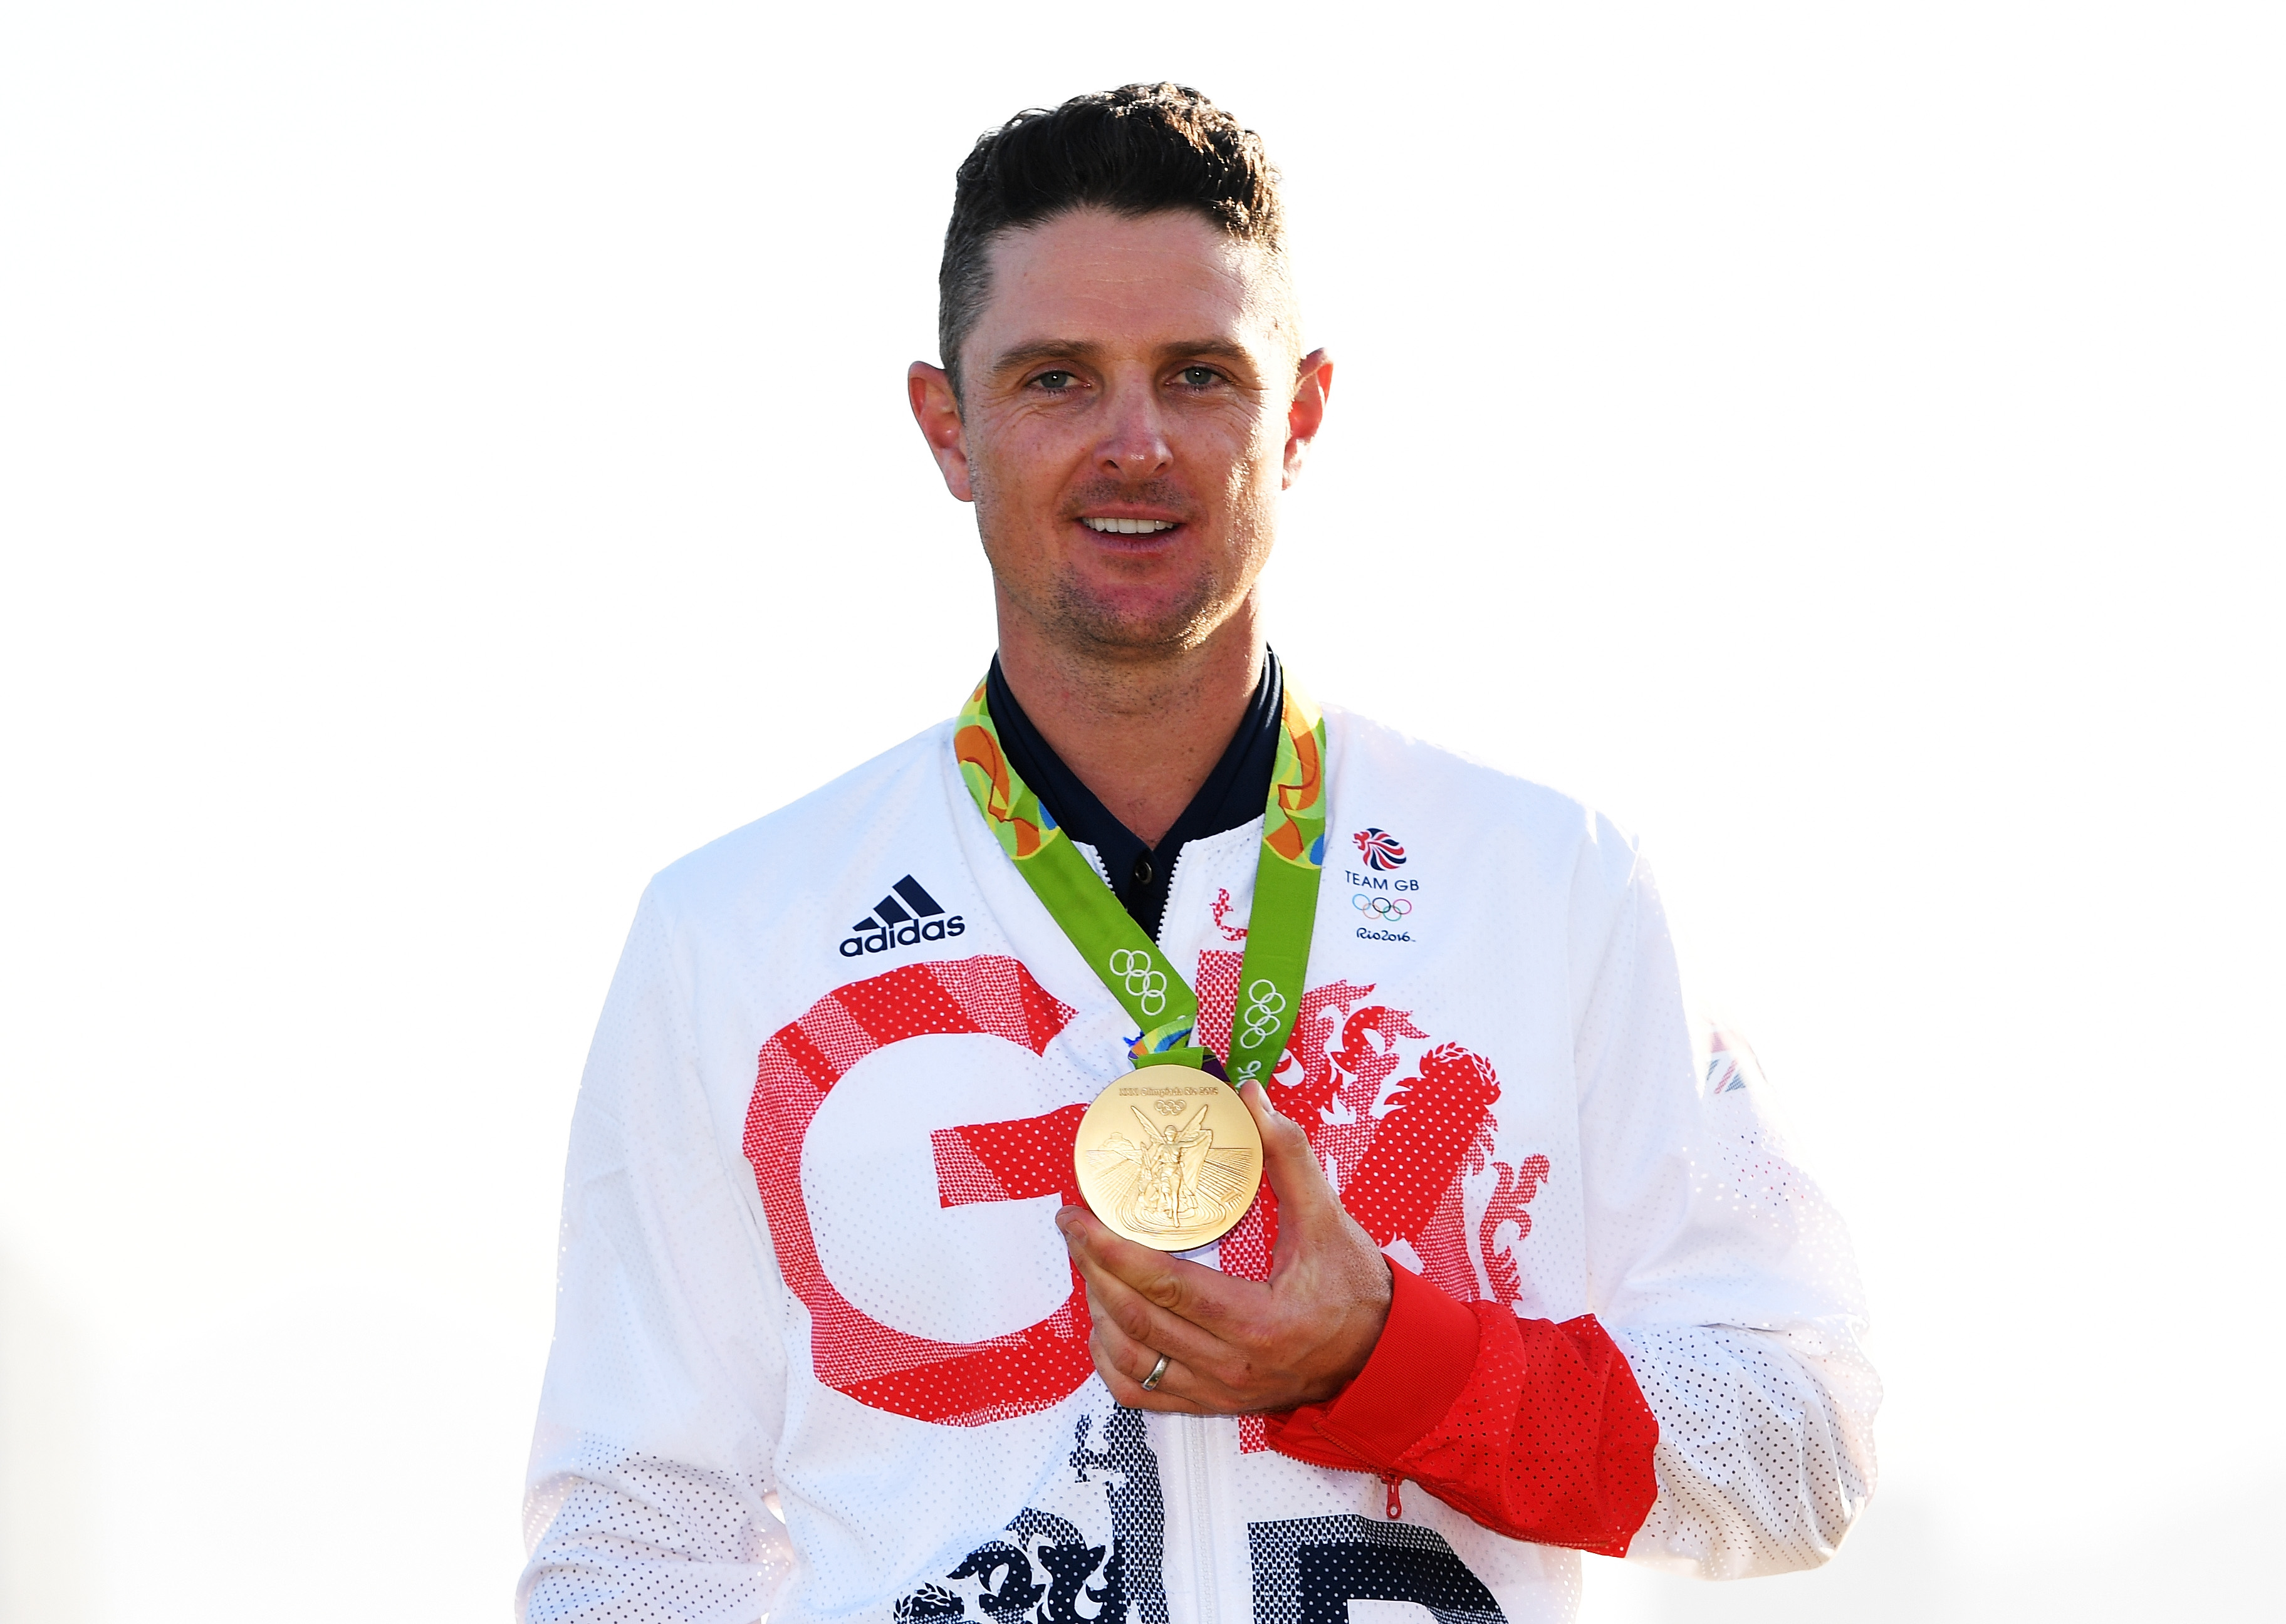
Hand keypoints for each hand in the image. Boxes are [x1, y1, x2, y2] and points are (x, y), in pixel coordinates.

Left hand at [1055, 1080, 1392, 1413]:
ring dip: (1098, 1311)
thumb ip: (1288, 1155)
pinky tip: (1105, 1322)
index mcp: (1259, 1322)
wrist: (1380, 1356)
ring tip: (1090, 1265)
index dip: (1111, 1250)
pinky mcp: (1211, 1404)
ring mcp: (1218, 1392)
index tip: (1078, 1216)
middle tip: (1073, 1227)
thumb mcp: (1328, 1219)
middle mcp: (1232, 1366)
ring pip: (1131, 1359)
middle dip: (1093, 1269)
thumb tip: (1250, 1096)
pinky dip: (1110, 1359)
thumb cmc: (1354, 1288)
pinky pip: (1141, 1393)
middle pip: (1137, 1320)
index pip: (1166, 1286)